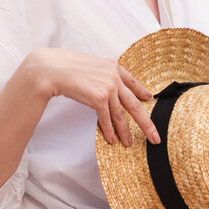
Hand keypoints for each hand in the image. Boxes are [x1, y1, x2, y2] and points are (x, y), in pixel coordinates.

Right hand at [25, 48, 159, 146]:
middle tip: (155, 136)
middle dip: (146, 123)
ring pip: (120, 115)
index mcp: (113, 66)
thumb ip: (102, 73)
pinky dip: (109, 130)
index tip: (148, 98)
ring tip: (129, 143)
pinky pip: (106, 119)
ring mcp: (108, 87)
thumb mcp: (91, 65)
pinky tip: (112, 139)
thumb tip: (108, 85)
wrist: (53, 68)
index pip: (132, 81)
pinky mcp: (99, 98)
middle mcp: (114, 76)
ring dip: (124, 131)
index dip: (141, 91)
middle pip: (134, 104)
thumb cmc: (66, 66)